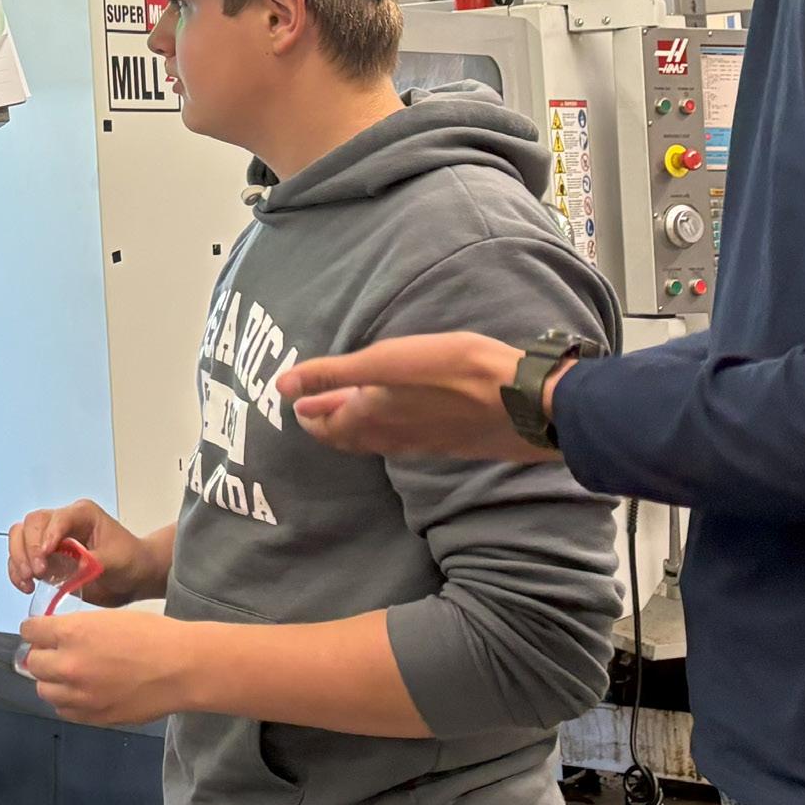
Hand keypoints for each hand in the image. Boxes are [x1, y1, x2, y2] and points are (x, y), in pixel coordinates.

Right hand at [6, 499, 155, 604]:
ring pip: (20, 537)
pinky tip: (26, 586)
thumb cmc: (131, 561)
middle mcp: (63, 522)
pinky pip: (21, 558)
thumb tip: (70, 570)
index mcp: (82, 514)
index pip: (56, 519)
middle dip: (28, 548)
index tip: (44, 558)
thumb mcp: (116, 561)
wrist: (135, 576)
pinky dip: (17, 571)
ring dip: (18, 559)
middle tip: (36, 572)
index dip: (46, 537)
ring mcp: (51, 539)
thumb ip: (92, 563)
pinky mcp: (46, 558)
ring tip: (28, 580)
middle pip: (31, 524)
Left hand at [18, 608, 203, 725]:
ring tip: (69, 674)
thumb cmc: (151, 634)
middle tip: (57, 652)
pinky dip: (67, 700)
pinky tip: (82, 692)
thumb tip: (56, 637)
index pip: (30, 631)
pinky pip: (63, 710)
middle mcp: (69, 665)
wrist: (182, 668)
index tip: (41, 631)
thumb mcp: (108, 618)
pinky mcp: (93, 717)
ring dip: (52, 680)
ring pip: (44, 690)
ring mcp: (80, 696)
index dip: (35, 629)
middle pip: (33, 663)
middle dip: (42, 655)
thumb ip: (76, 629)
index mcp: (72, 633)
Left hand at [276, 332, 554, 463]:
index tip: (298, 407)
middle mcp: (393, 437)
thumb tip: (280, 387)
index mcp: (371, 418)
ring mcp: (424, 443)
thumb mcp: (385, 361)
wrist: (524, 401)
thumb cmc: (454, 371)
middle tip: (315, 412)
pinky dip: (387, 429)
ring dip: (357, 427)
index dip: (309, 415)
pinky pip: (405, 440)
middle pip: (349, 437)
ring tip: (350, 412)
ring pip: (377, 440)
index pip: (326, 424)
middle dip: (328, 425)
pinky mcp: (450, 441)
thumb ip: (331, 374)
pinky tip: (399, 418)